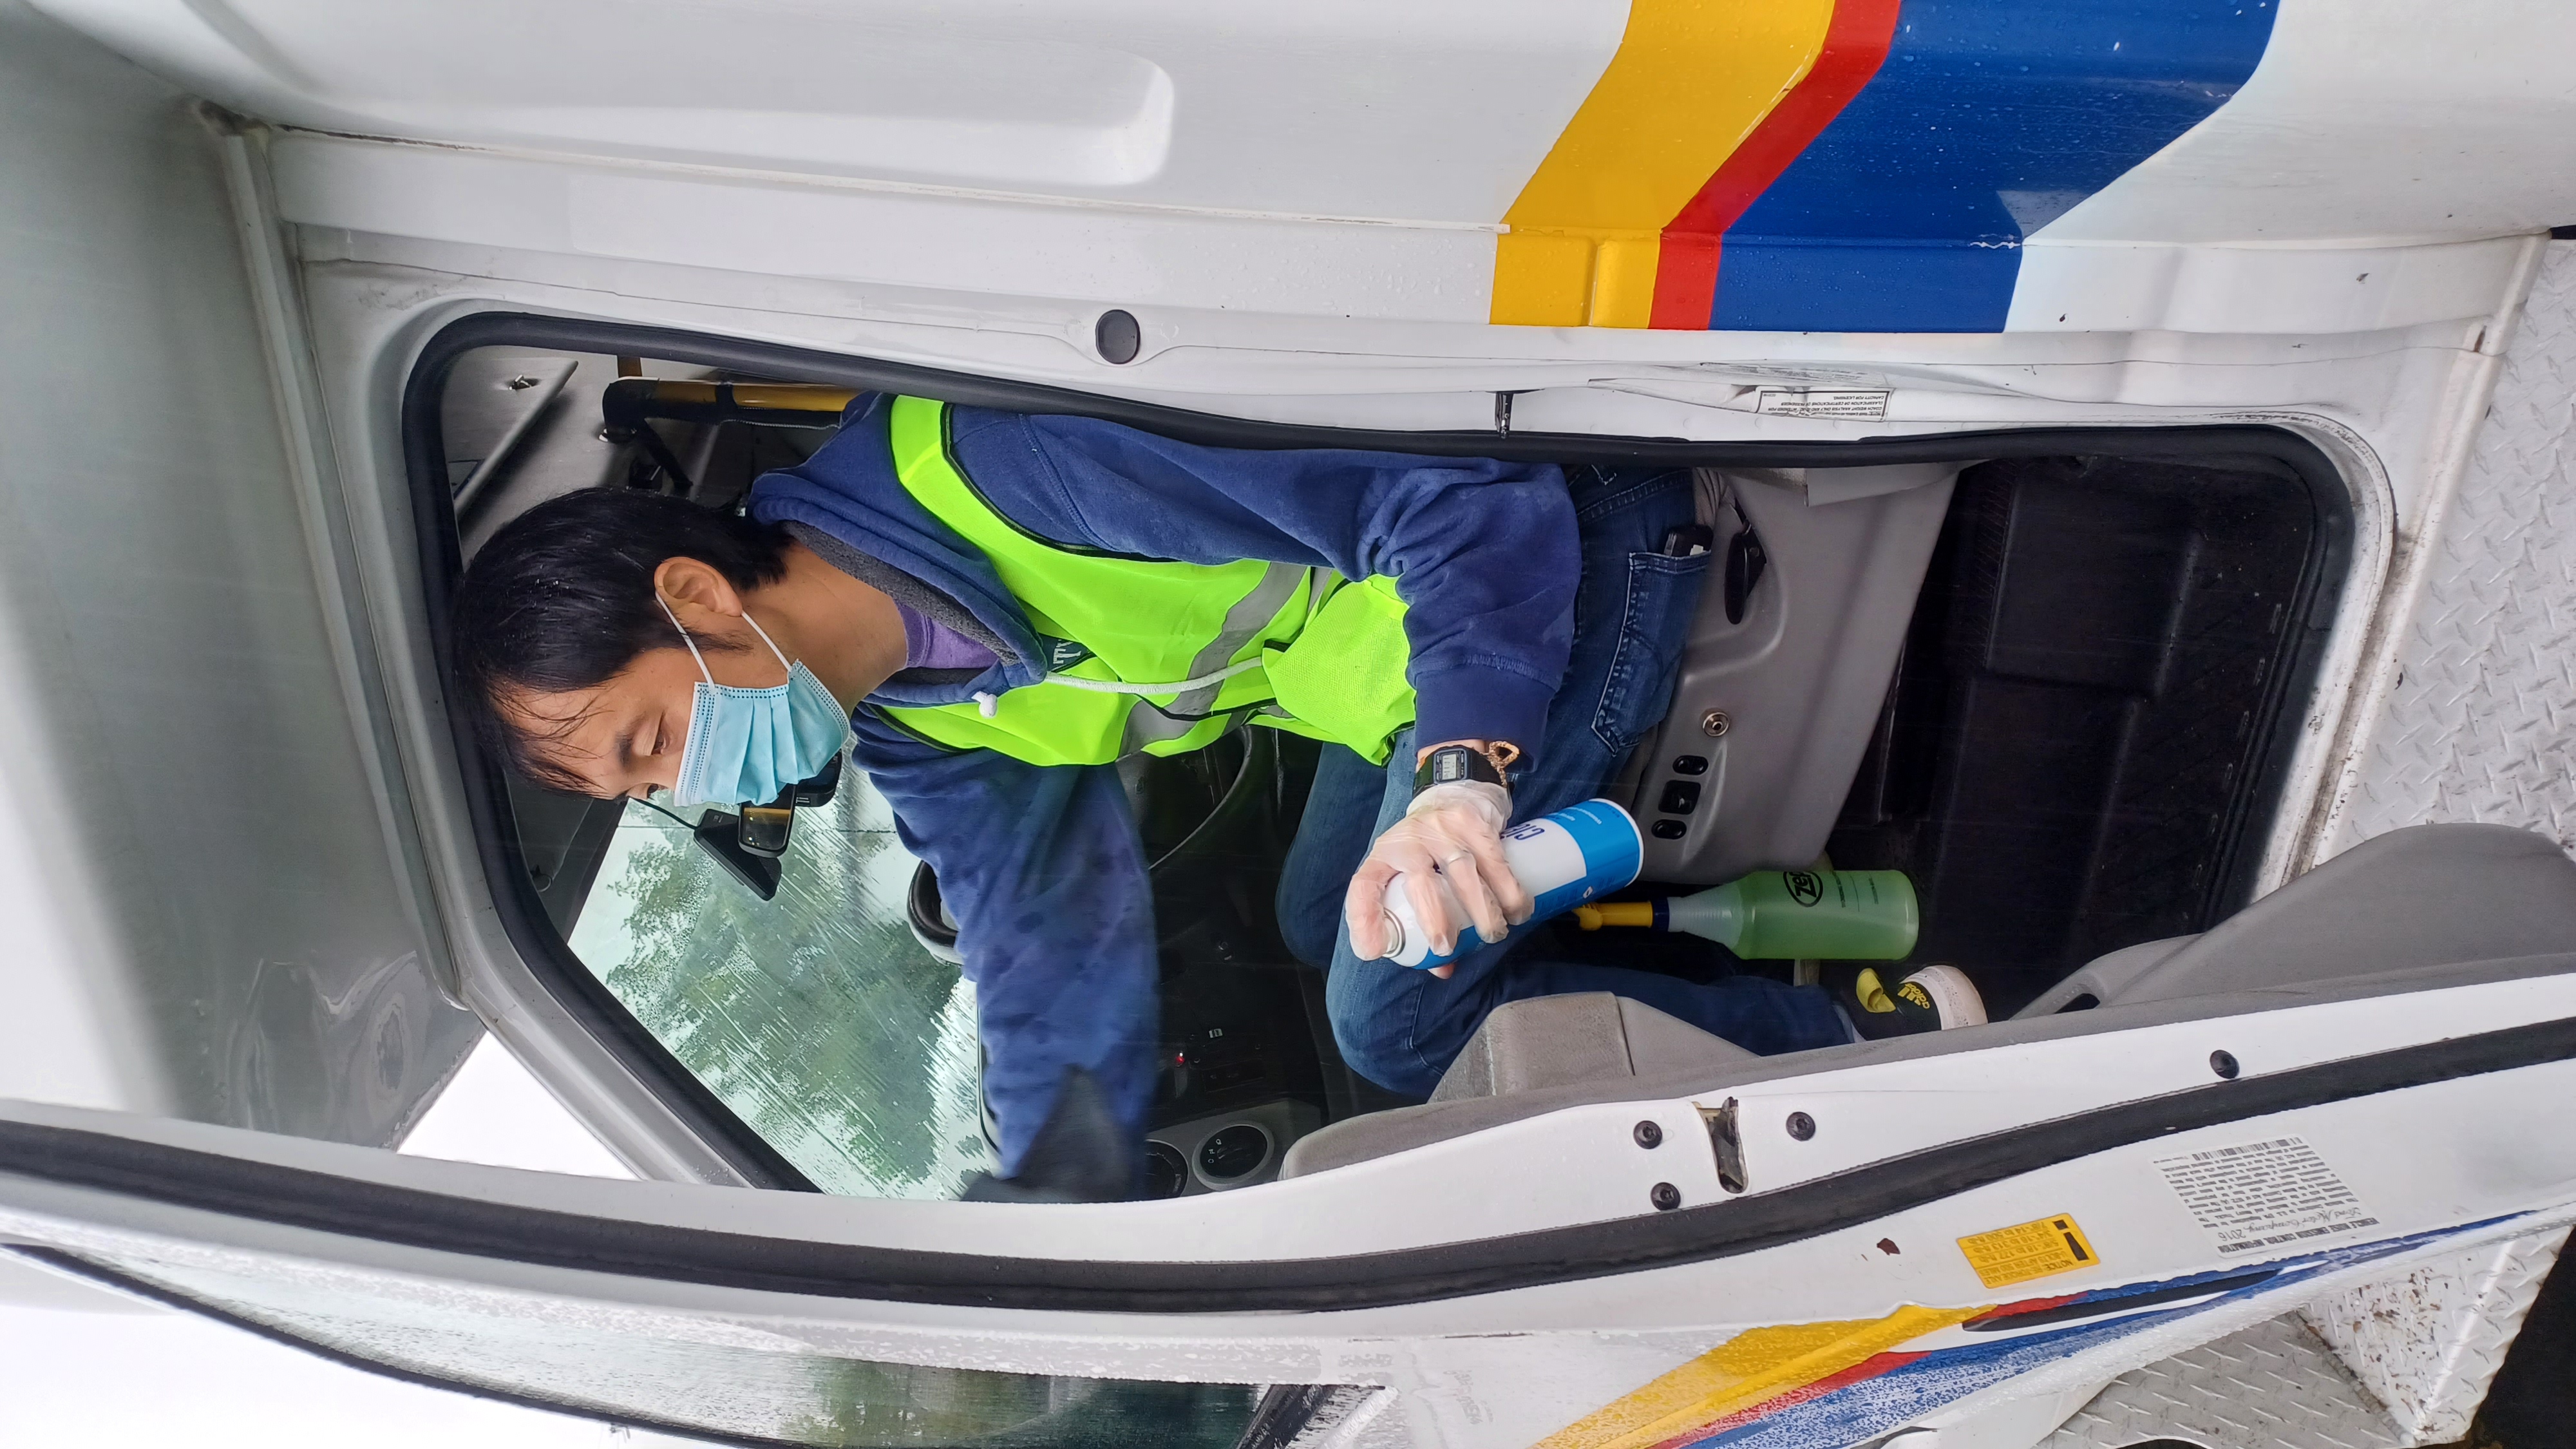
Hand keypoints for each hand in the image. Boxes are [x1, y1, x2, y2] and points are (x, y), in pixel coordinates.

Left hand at [1344, 779, 1532, 977]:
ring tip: (1494, 934)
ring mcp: (1442, 829)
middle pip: (1420, 881)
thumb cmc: (1428, 848)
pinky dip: (1509, 888)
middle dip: (1434, 918)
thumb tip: (1443, 970)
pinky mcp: (1474, 822)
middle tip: (1447, 948)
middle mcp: (1409, 840)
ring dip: (1481, 908)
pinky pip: (1494, 859)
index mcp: (1385, 856)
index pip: (1364, 885)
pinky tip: (1519, 909)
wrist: (1454, 794)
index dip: (1364, 919)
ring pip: (1463, 871)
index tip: (1374, 951)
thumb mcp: (1412, 876)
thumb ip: (1426, 923)